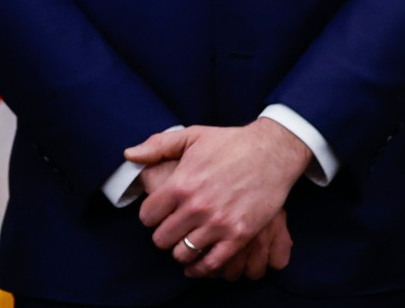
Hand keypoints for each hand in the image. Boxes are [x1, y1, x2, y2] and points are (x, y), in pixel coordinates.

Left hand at [127, 119, 312, 276]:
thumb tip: (129, 155)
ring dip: (182, 250)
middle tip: (176, 228)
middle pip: (162, 239)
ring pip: (183, 254)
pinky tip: (198, 263)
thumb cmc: (232, 142)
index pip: (147, 217)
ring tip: (189, 241)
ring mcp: (218, 222)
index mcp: (181, 184)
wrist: (275, 150)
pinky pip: (210, 263)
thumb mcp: (193, 136)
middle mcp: (196, 207)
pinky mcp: (239, 234)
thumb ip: (158, 145)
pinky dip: (200, 268)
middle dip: (166, 234)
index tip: (162, 213)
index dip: (152, 216)